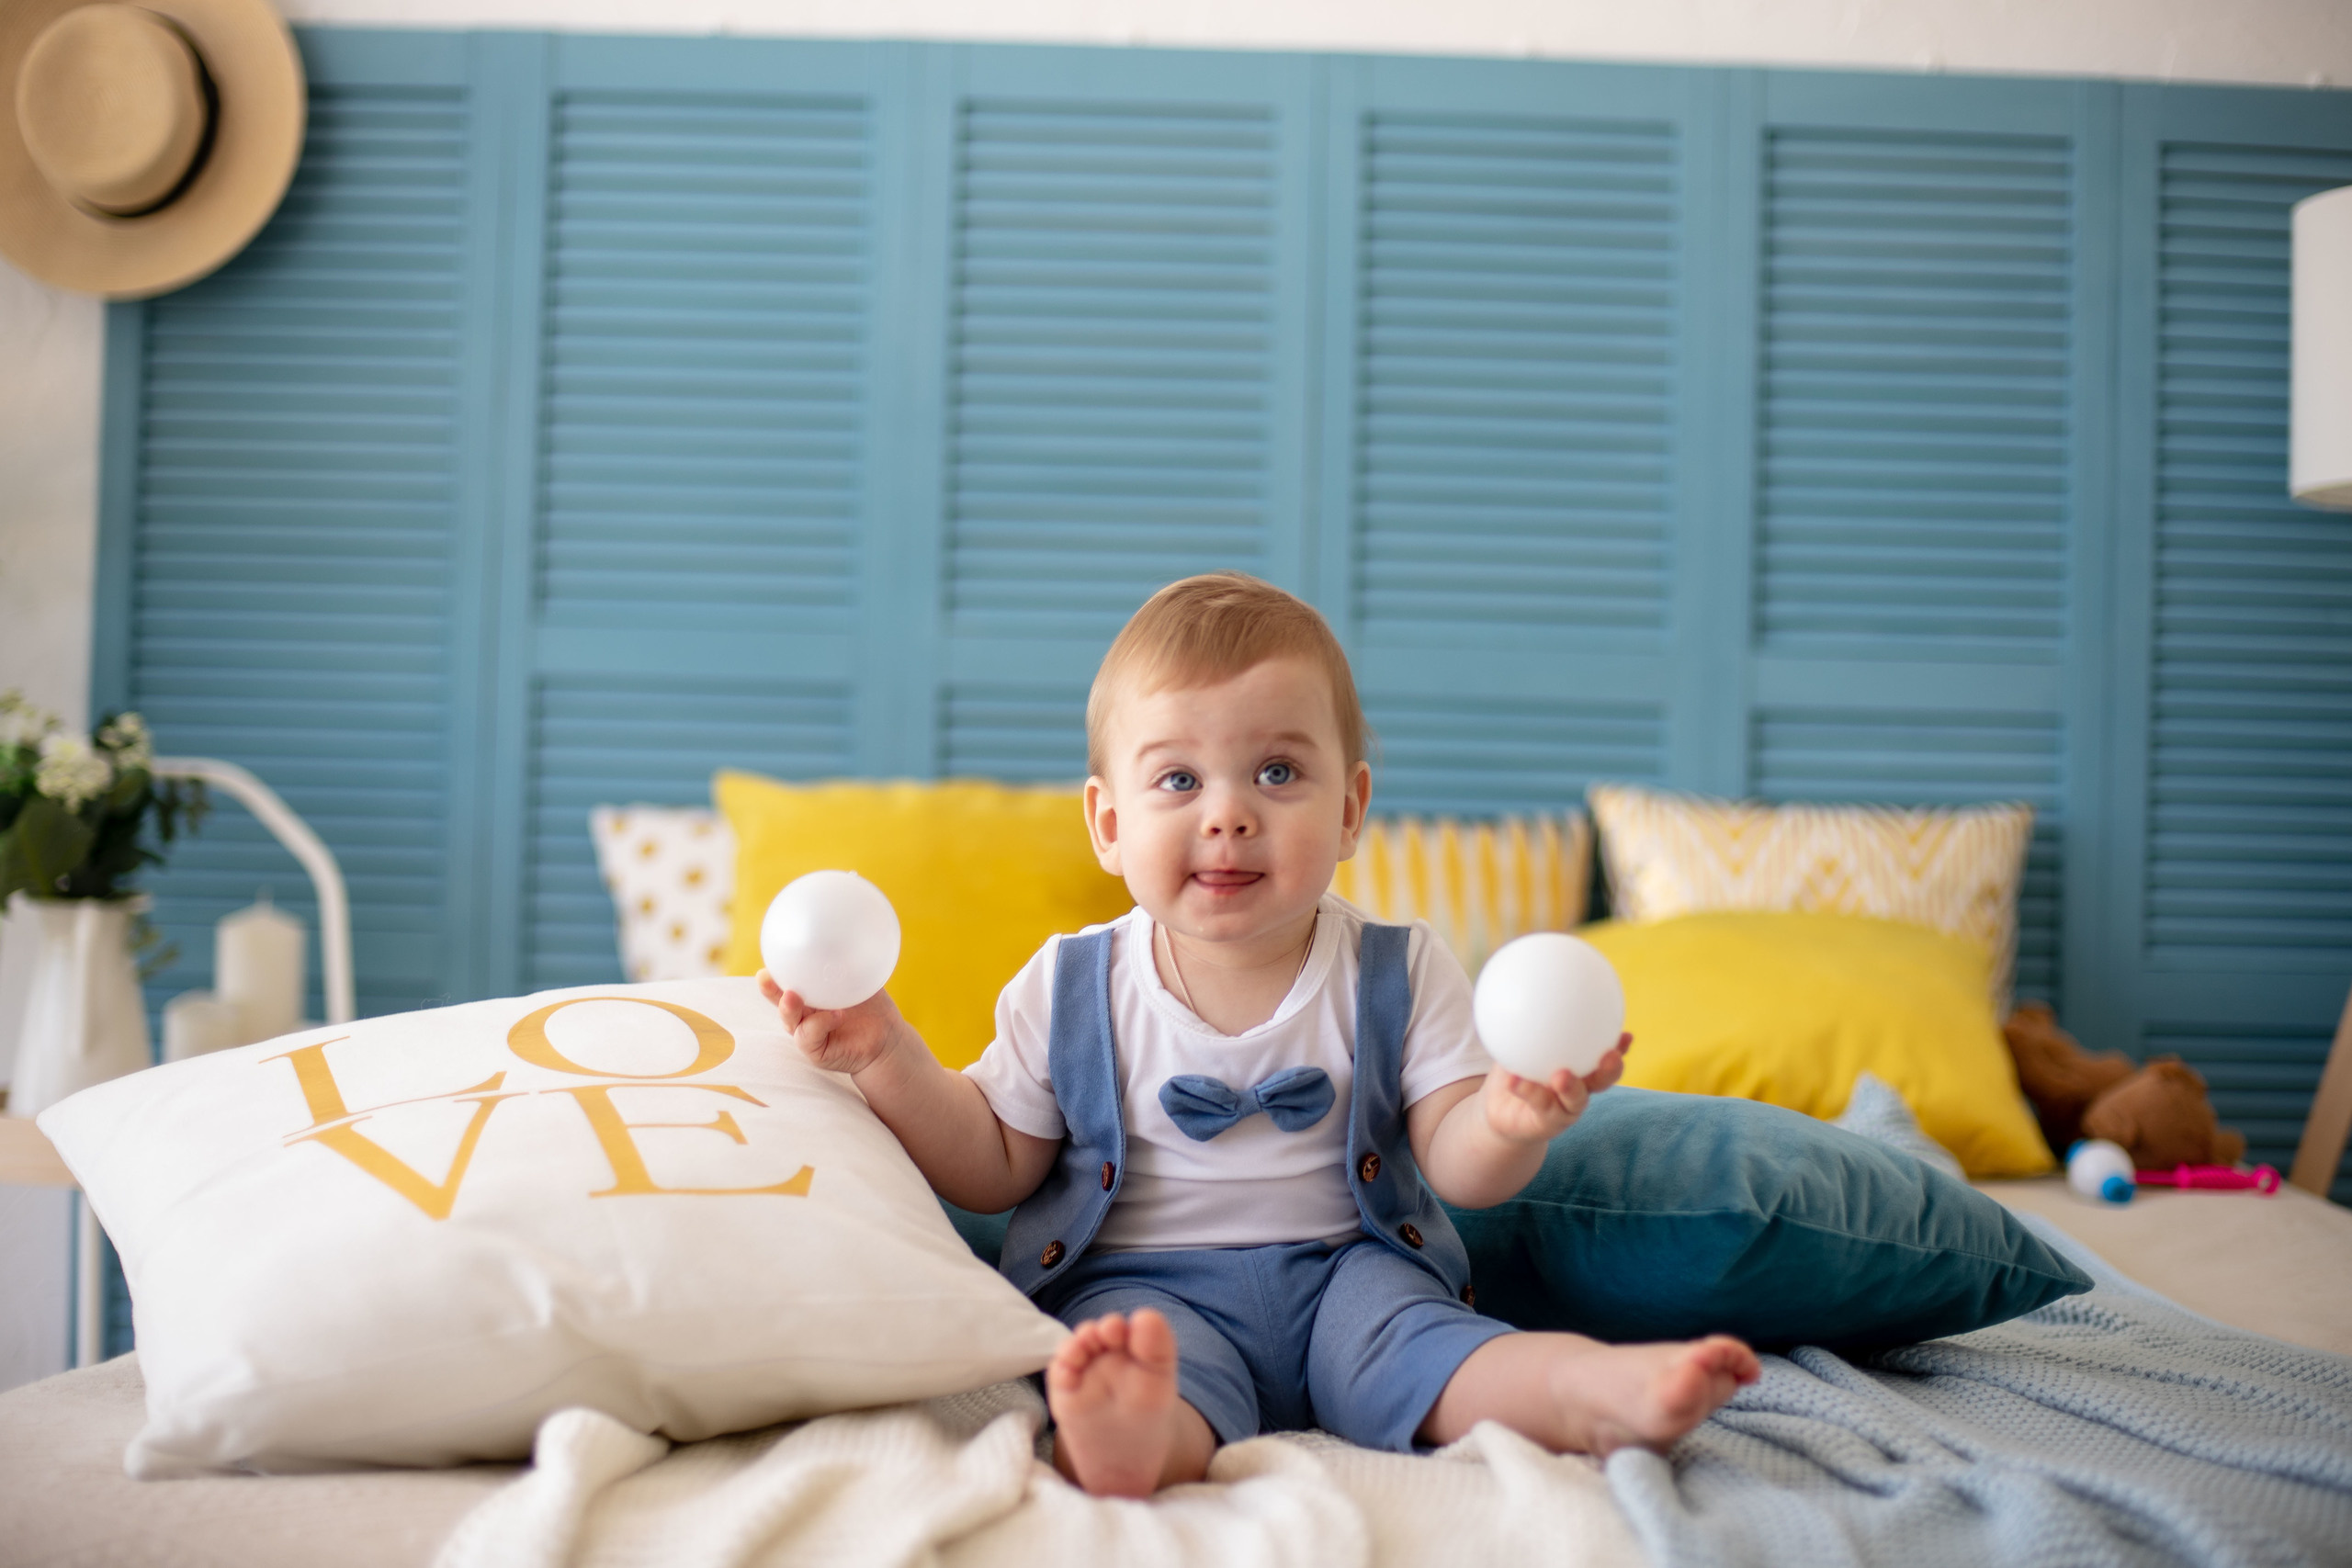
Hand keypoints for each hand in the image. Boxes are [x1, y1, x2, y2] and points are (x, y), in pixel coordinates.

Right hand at [758, 970, 909, 1076]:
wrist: (888, 1038)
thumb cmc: (872, 1008)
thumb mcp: (862, 981)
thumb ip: (851, 963)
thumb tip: (851, 932)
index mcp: (811, 994)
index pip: (787, 981)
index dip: (775, 972)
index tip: (767, 959)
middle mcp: (804, 1013)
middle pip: (779, 1000)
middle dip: (769, 989)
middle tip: (764, 977)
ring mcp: (808, 1032)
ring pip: (790, 1021)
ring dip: (788, 1008)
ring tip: (792, 997)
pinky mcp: (816, 1051)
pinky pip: (809, 1037)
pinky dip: (820, 1024)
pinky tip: (836, 1015)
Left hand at [1481, 1033, 1631, 1144]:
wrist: (1499, 1110)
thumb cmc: (1515, 1069)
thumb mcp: (1518, 1043)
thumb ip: (1525, 1022)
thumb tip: (1521, 988)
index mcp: (1580, 1068)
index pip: (1604, 1056)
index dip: (1619, 1048)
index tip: (1627, 1035)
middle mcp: (1578, 1089)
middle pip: (1603, 1081)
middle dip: (1611, 1069)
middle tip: (1611, 1055)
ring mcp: (1564, 1109)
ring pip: (1576, 1100)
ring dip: (1571, 1087)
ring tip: (1561, 1076)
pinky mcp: (1546, 1123)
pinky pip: (1539, 1104)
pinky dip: (1526, 1090)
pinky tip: (1514, 1080)